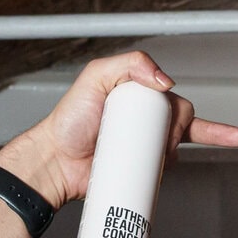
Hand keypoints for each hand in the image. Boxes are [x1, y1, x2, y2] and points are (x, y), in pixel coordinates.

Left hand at [0, 51, 237, 207]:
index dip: (177, 112)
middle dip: (179, 133)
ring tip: (155, 158)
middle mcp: (144, 118)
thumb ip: (129, 64)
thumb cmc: (69, 121)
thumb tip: (165, 80)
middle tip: (159, 142)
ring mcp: (143, 145)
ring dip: (175, 153)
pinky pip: (166, 170)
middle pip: (181, 123)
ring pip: (177, 148)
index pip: (173, 99)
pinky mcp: (141, 170)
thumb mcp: (95, 76)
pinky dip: (175, 171)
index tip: (175, 121)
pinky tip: (171, 174)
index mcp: (137, 94)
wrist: (56, 162)